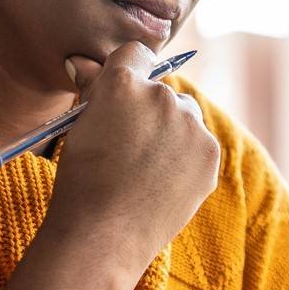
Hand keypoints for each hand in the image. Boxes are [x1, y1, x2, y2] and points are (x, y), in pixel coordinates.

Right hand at [46, 41, 220, 278]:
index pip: (136, 54)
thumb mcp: (78, 127)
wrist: (102, 236)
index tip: (123, 95)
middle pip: (161, 90)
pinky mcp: (209, 153)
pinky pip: (198, 144)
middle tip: (129, 146)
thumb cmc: (80, 181)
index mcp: (123, 83)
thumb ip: (91, 89)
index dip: (128, 73)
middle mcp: (162, 96)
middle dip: (149, 110)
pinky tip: (162, 182)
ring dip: (171, 132)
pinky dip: (186, 158)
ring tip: (145, 170)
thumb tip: (82, 62)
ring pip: (184, 117)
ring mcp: (190, 125)